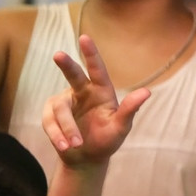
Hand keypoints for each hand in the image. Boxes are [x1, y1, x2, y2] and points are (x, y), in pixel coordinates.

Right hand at [43, 36, 151, 170]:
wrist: (86, 159)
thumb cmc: (106, 140)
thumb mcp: (120, 128)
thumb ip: (130, 110)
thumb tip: (147, 92)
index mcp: (101, 91)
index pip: (97, 70)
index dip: (91, 54)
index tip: (85, 37)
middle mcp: (82, 92)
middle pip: (73, 75)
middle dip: (66, 65)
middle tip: (59, 55)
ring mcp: (64, 102)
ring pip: (61, 109)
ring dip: (67, 128)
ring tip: (75, 144)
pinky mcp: (50, 114)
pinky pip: (49, 121)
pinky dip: (56, 134)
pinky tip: (63, 146)